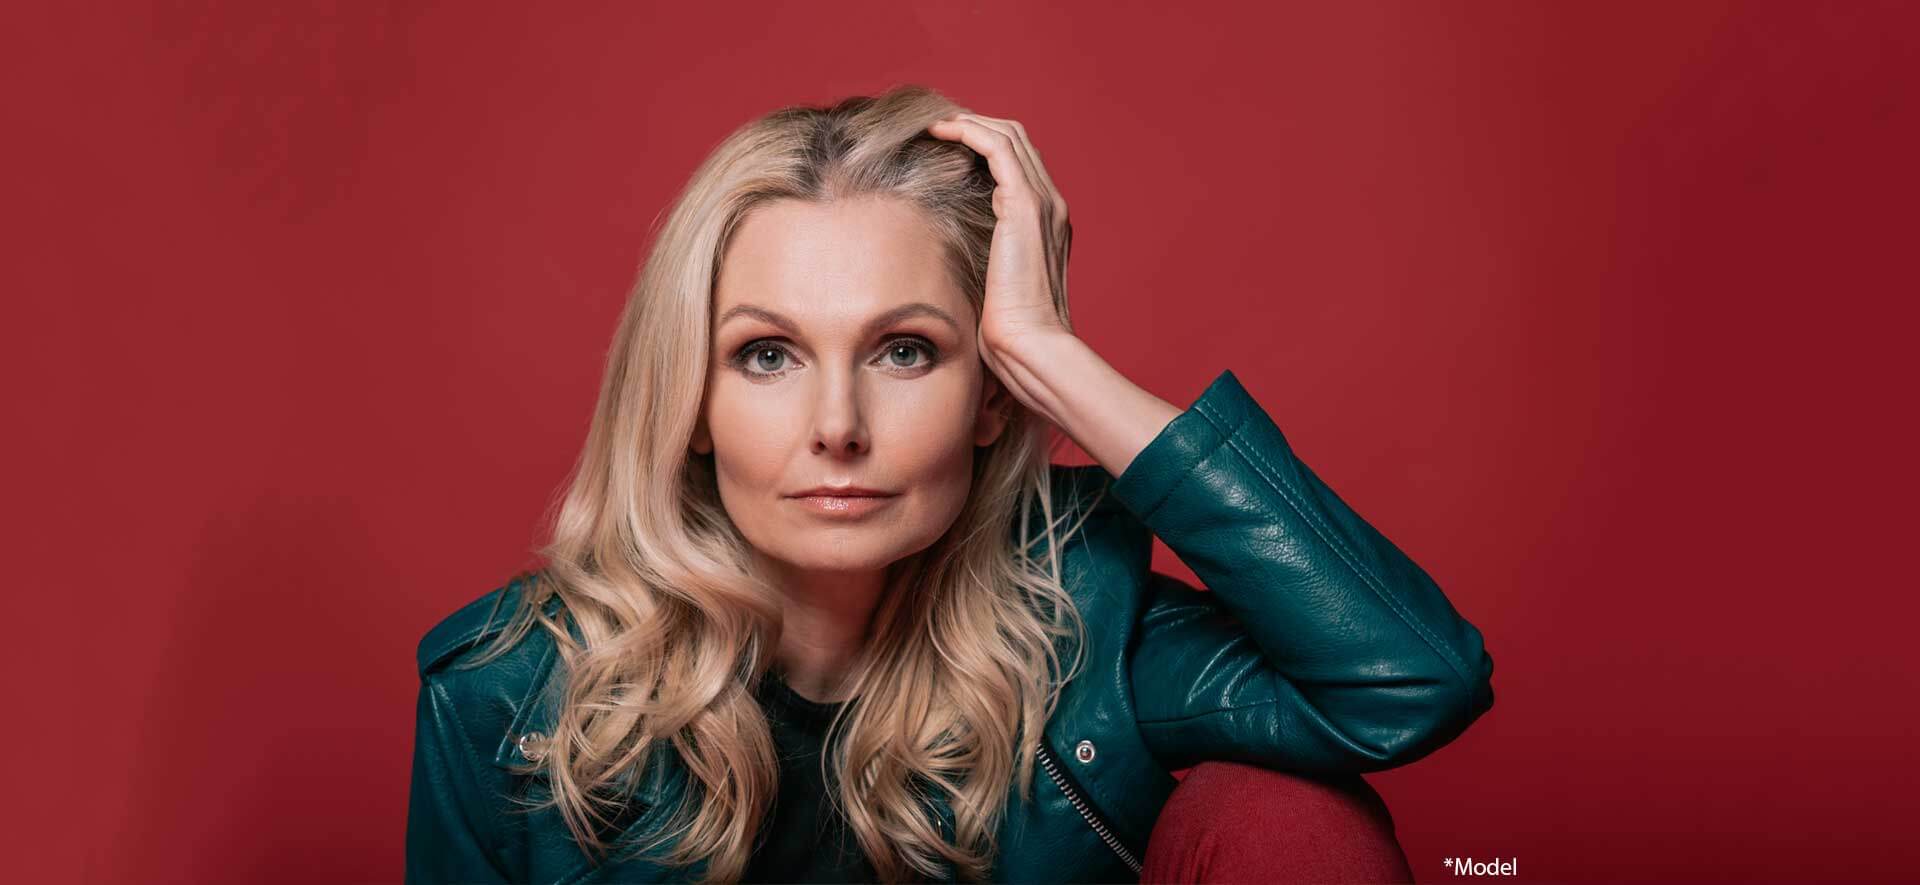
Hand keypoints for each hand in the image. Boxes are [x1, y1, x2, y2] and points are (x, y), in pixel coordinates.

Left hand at [925, 112, 1076, 373]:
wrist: (1030, 345)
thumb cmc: (1010, 331)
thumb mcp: (993, 286)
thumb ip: (984, 262)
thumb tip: (951, 260)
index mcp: (1046, 223)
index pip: (1019, 164)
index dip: (984, 146)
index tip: (947, 146)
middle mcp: (1051, 205)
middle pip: (1017, 140)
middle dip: (976, 126)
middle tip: (936, 128)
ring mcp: (1042, 202)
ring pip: (1009, 135)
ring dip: (969, 123)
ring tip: (934, 125)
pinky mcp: (1025, 205)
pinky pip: (997, 147)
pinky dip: (969, 131)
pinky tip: (939, 132)